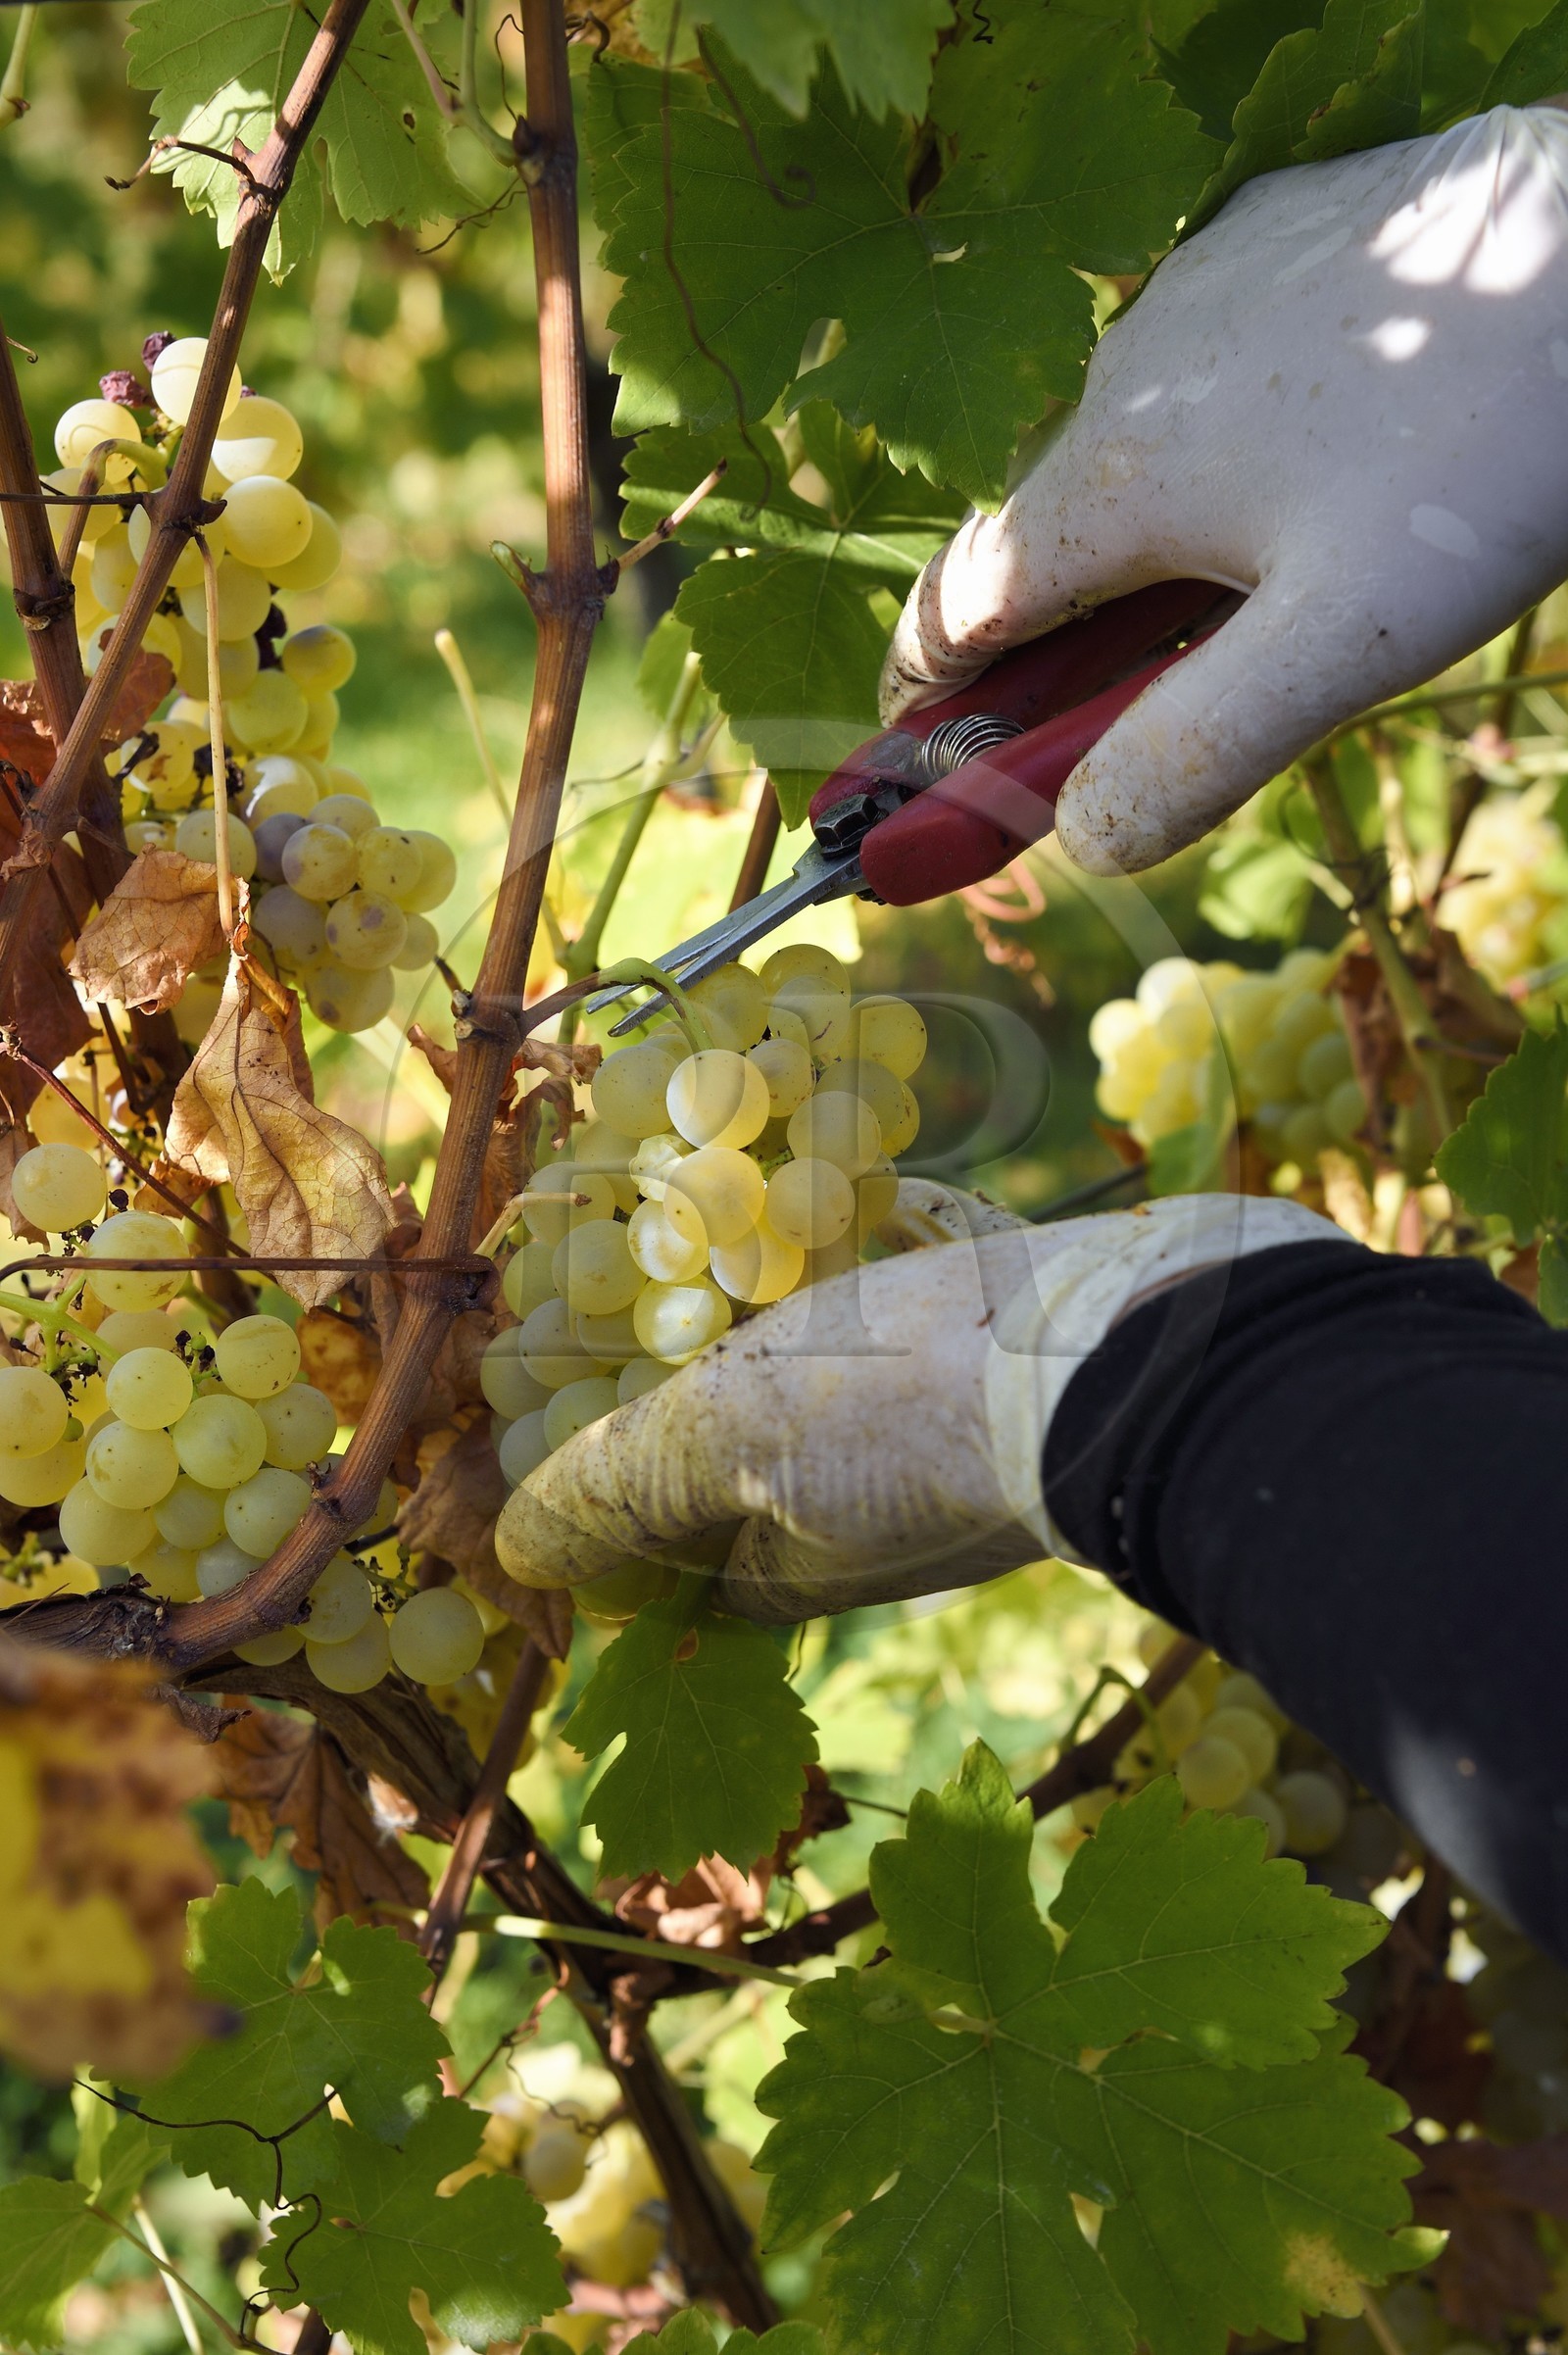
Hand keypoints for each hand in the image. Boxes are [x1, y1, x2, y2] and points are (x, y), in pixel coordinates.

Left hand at [494, 1191, 1338, 1622]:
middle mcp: (879, 1505)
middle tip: (641, 1283)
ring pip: (847, 1365)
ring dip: (792, 1296)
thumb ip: (621, 1488)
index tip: (570, 1410)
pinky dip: (891, 1240)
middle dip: (703, 1374)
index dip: (620, 1497)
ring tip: (730, 1208)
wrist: (1141, 1342)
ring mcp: (959, 1421)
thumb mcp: (731, 1436)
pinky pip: (932, 1291)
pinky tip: (867, 1172)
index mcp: (802, 1555)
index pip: (682, 1556)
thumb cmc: (916, 1401)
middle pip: (760, 1452)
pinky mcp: (1019, 1337)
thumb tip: (518, 1553)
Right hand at [881, 105, 1567, 875]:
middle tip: (1131, 717)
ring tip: (1270, 590)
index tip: (922, 763)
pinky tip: (1322, 466)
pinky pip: (1208, 368)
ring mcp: (1196, 287)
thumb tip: (1080, 841)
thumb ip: (1194, 753)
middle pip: (1049, 537)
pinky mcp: (1272, 234)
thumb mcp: (1341, 648)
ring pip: (1132, 451)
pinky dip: (1226, 441)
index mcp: (1110, 477)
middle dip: (1066, 639)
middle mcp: (1120, 369)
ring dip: (1155, 538)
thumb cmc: (1482, 460)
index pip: (954, 606)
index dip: (925, 698)